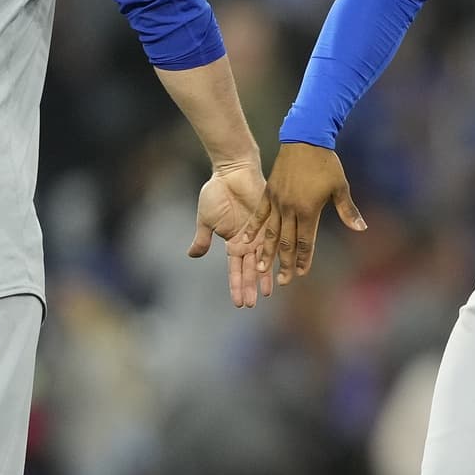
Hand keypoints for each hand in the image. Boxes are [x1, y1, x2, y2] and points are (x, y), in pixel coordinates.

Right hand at [187, 158, 273, 307]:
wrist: (231, 170)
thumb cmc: (216, 192)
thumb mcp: (205, 218)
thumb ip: (202, 238)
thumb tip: (192, 255)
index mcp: (233, 243)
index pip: (235, 270)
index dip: (236, 286)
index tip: (239, 303)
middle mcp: (248, 241)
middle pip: (250, 269)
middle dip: (250, 286)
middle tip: (253, 304)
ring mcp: (260, 231)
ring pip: (264, 258)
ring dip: (265, 275)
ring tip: (268, 292)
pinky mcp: (269, 219)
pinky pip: (275, 238)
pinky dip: (277, 252)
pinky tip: (282, 265)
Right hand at [240, 142, 365, 285]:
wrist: (304, 139)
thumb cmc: (325, 163)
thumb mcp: (340, 186)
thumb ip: (348, 210)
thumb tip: (362, 228)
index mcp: (308, 209)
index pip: (305, 241)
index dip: (303, 258)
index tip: (300, 274)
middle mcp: (290, 209)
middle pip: (286, 241)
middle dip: (285, 263)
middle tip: (283, 281)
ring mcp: (277, 201)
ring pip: (270, 232)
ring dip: (266, 251)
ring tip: (261, 269)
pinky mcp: (269, 192)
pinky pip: (259, 215)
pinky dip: (253, 229)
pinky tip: (246, 241)